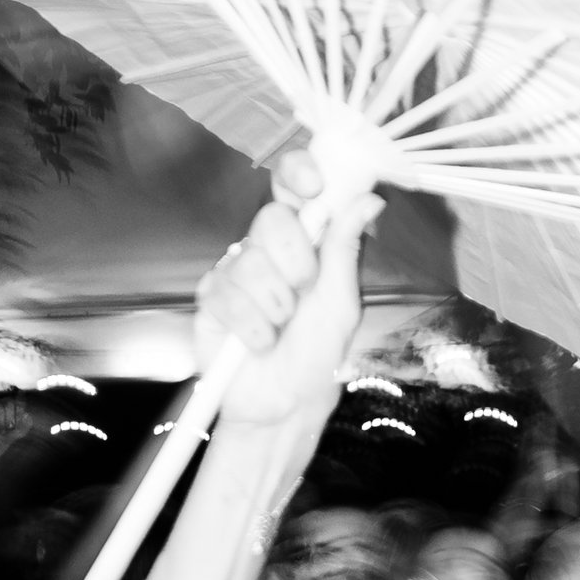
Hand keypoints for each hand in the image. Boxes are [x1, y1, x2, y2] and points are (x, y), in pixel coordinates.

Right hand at [193, 146, 380, 428]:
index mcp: (304, 241)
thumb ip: (346, 249)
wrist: (284, 405)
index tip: (314, 187)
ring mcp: (236, 271)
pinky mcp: (211, 297)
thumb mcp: (341, 303)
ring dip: (274, 304)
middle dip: (295, 259)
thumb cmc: (315, 356)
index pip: (293, 186)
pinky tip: (258, 343)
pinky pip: (226, 294)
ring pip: (249, 260)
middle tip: (303, 289)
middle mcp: (268, 250)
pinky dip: (250, 326)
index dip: (299, 174)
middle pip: (271, 218)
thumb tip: (368, 200)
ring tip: (281, 328)